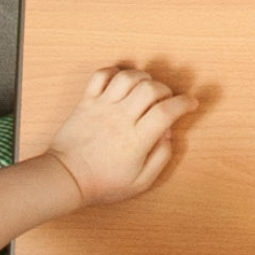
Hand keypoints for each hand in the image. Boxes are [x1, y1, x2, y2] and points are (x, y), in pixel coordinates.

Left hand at [48, 67, 196, 207]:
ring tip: (146, 89)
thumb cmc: (101, 183)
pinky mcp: (86, 102)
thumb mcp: (140, 182)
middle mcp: (120, 119)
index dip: (184, 103)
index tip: (190, 104)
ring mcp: (101, 108)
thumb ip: (161, 158)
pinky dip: (114, 72)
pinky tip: (121, 82)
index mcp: (136, 140)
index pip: (167, 111)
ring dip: (143, 78)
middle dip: (166, 90)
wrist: (64, 179)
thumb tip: (169, 134)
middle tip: (166, 100)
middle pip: (151, 88)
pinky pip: (101, 75)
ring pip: (128, 77)